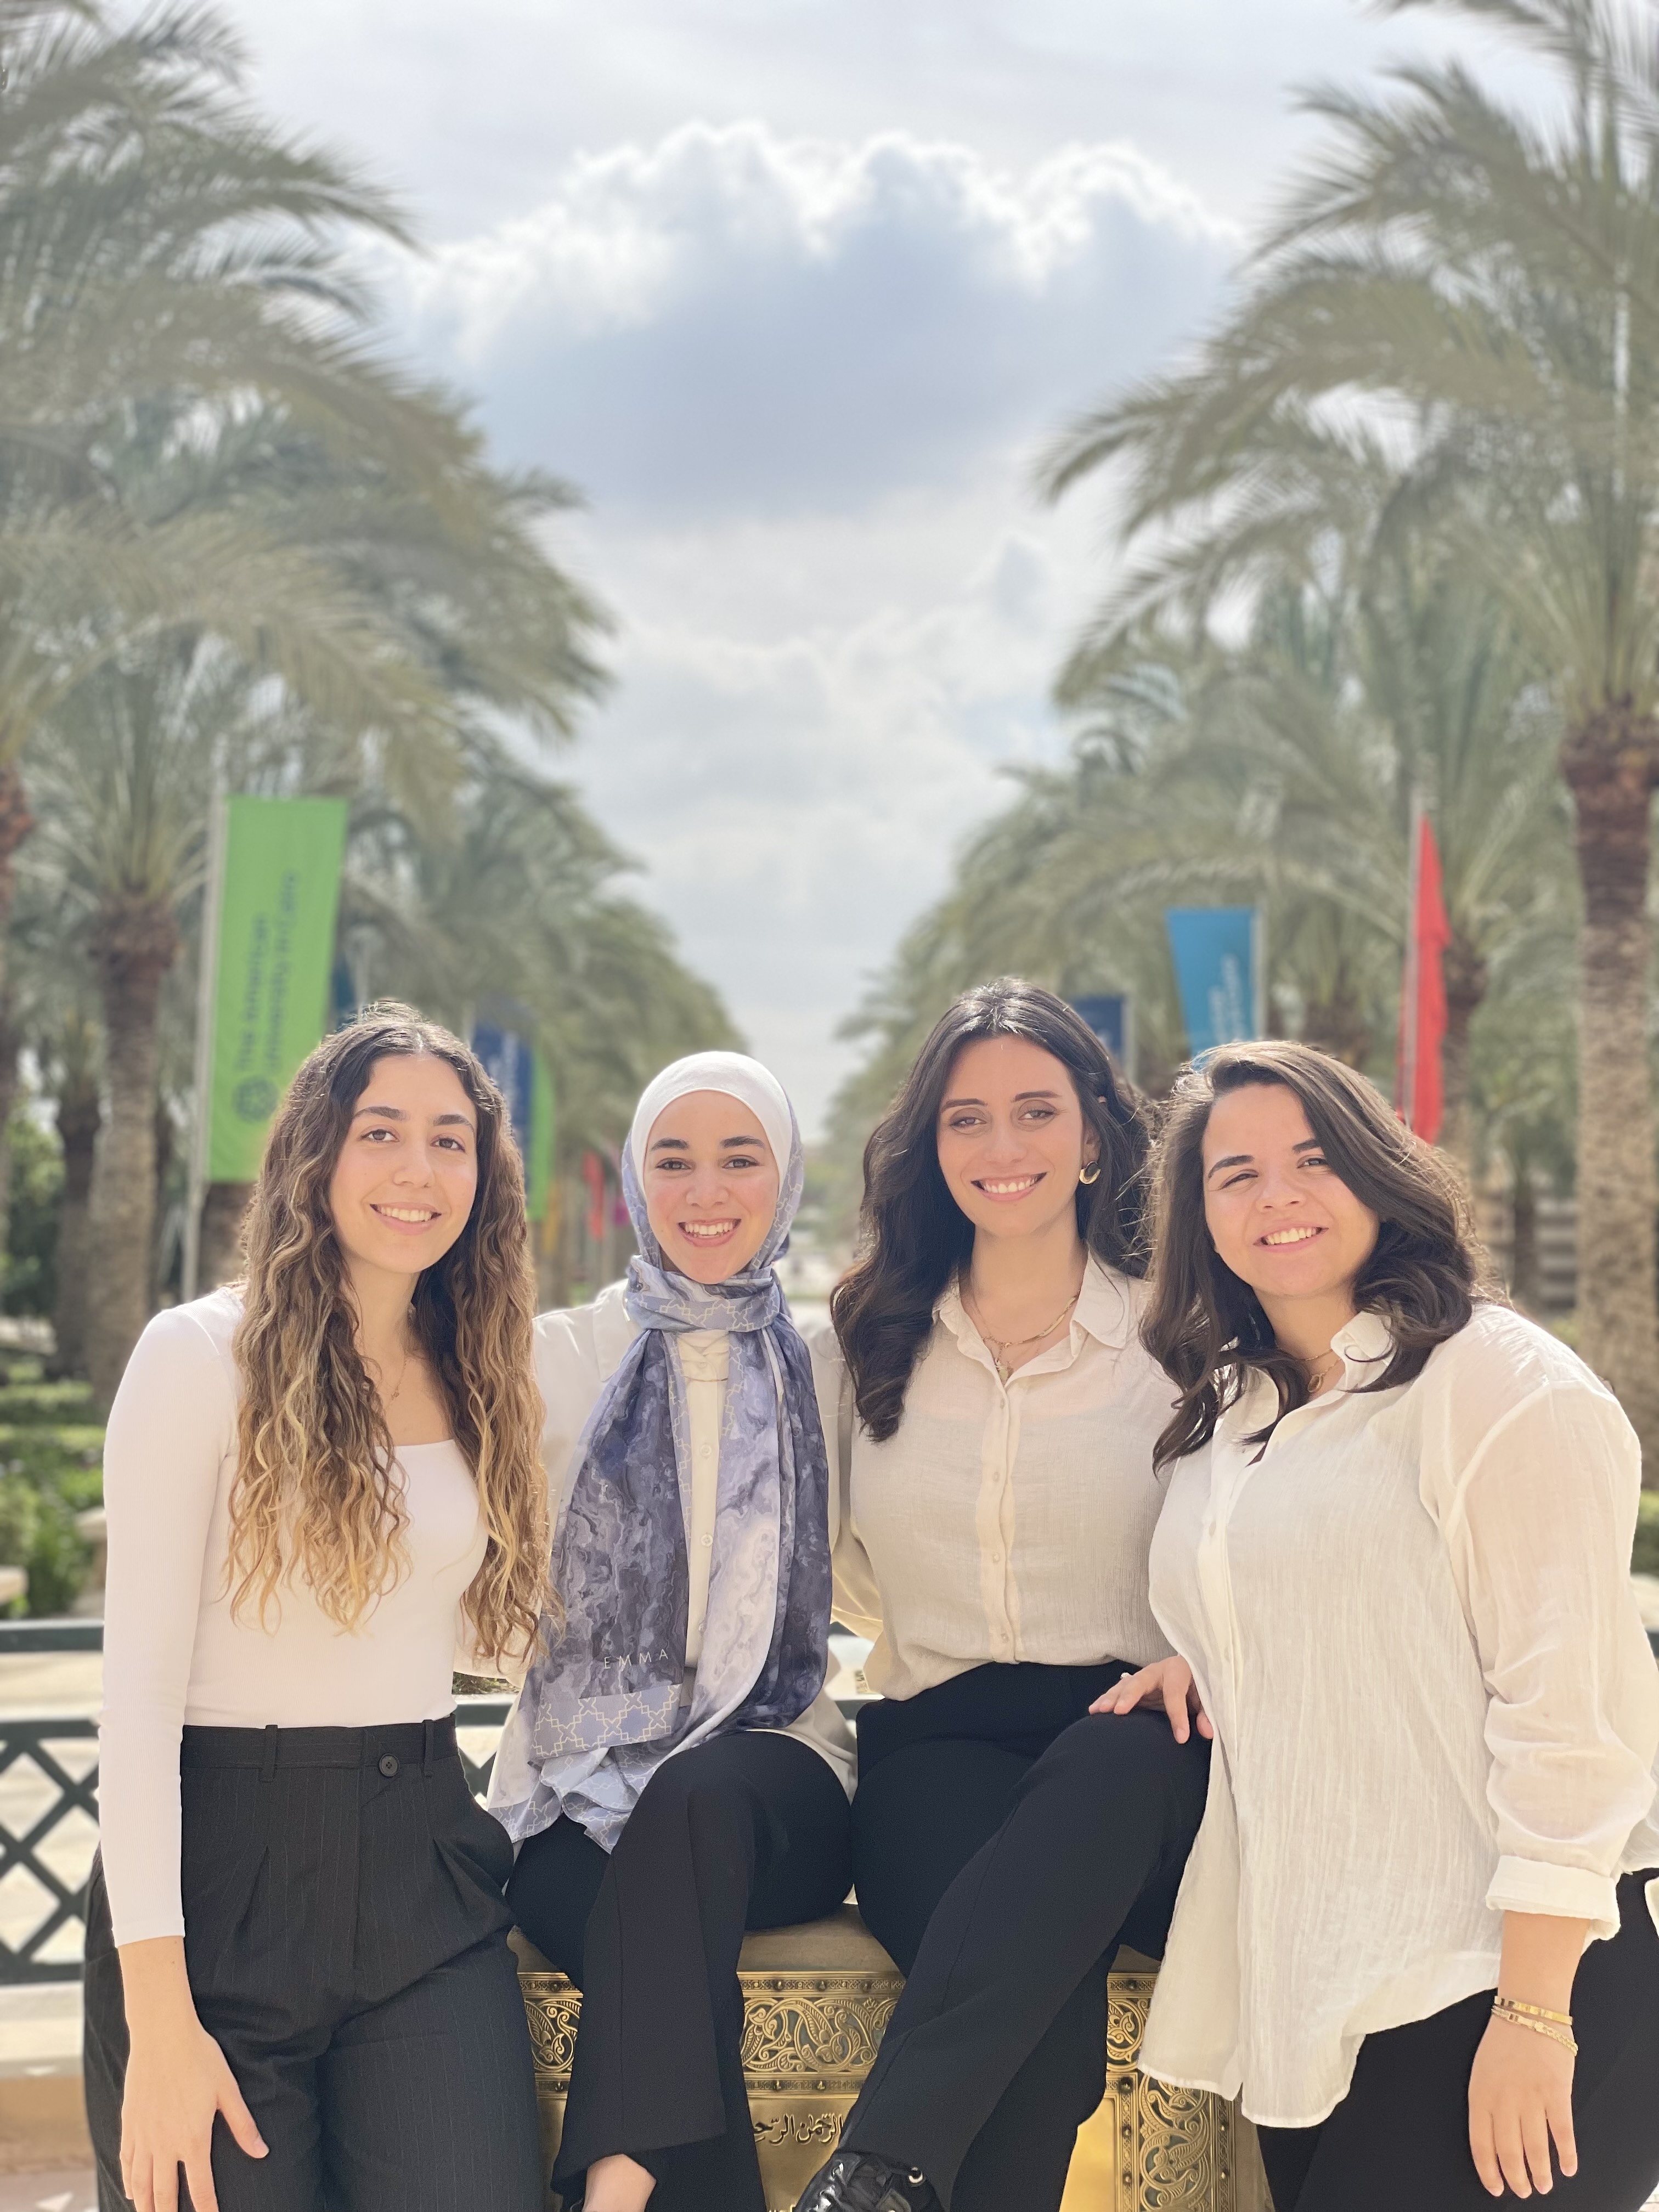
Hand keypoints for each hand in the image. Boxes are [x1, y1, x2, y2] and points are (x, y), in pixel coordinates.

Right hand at [118, 1939, 265, 2211]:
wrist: (162, 2034)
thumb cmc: (200, 2057)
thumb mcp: (228, 2089)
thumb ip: (242, 2125)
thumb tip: (261, 2152)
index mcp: (193, 2139)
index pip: (201, 2188)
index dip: (206, 2209)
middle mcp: (164, 2144)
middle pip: (164, 2195)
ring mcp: (143, 2136)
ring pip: (141, 2185)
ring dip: (146, 2206)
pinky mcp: (128, 2125)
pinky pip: (126, 2163)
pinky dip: (128, 2182)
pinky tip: (132, 2192)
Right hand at [1090, 1656, 1213, 1742]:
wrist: (1192, 1673)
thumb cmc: (1199, 1685)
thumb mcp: (1207, 1696)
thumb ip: (1207, 1713)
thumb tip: (1207, 1732)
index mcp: (1178, 1670)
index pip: (1175, 1693)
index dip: (1178, 1715)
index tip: (1181, 1738)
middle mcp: (1157, 1670)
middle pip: (1141, 1681)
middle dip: (1129, 1696)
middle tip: (1119, 1711)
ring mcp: (1143, 1677)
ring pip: (1125, 1685)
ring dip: (1111, 1698)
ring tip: (1099, 1710)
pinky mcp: (1135, 1686)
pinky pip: (1118, 1691)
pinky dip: (1106, 1699)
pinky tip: (1093, 1710)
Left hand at [1468, 2015, 1576, 2197]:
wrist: (1529, 2010)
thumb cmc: (1502, 2042)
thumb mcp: (1481, 2072)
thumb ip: (1486, 2104)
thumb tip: (1493, 2143)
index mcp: (1480, 2094)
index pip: (1481, 2144)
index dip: (1489, 2172)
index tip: (1496, 2189)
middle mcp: (1503, 2099)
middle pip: (1509, 2152)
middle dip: (1517, 2179)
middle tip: (1525, 2191)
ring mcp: (1530, 2097)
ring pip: (1535, 2149)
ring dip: (1541, 2173)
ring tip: (1544, 2186)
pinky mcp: (1556, 2093)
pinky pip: (1562, 2133)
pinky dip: (1566, 2155)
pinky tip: (1568, 2168)